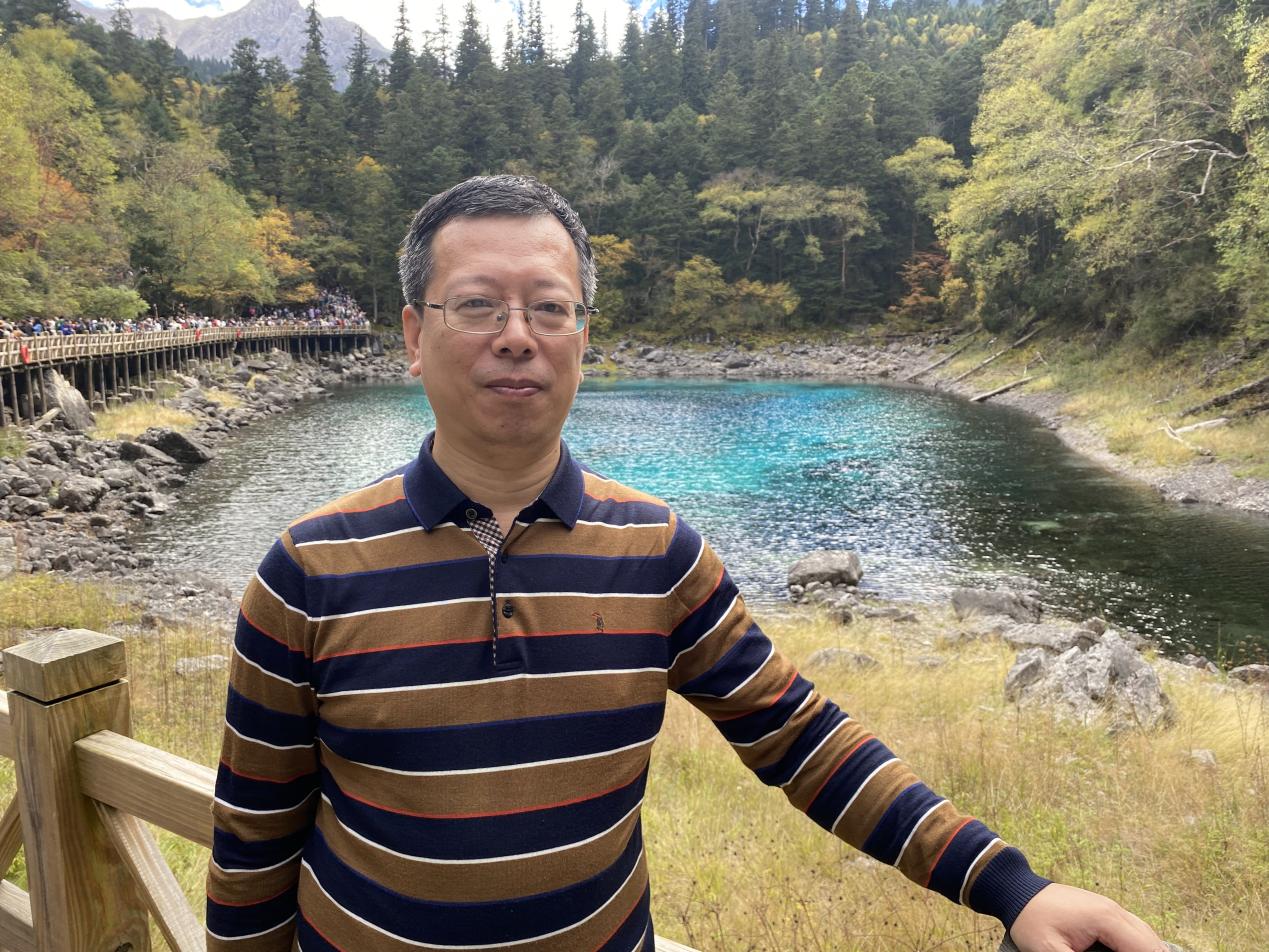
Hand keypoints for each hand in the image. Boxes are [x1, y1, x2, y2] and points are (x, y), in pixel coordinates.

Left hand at [1009, 883, 1164, 951]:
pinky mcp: (1103, 911)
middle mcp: (1114, 910)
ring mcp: (1110, 908)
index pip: (1146, 950)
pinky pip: (1133, 931)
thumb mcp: (1050, 951)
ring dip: (1149, 951)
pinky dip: (1139, 947)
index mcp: (1106, 919)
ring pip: (1146, 936)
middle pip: (1152, 943)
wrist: (1016, 889)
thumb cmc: (1030, 920)